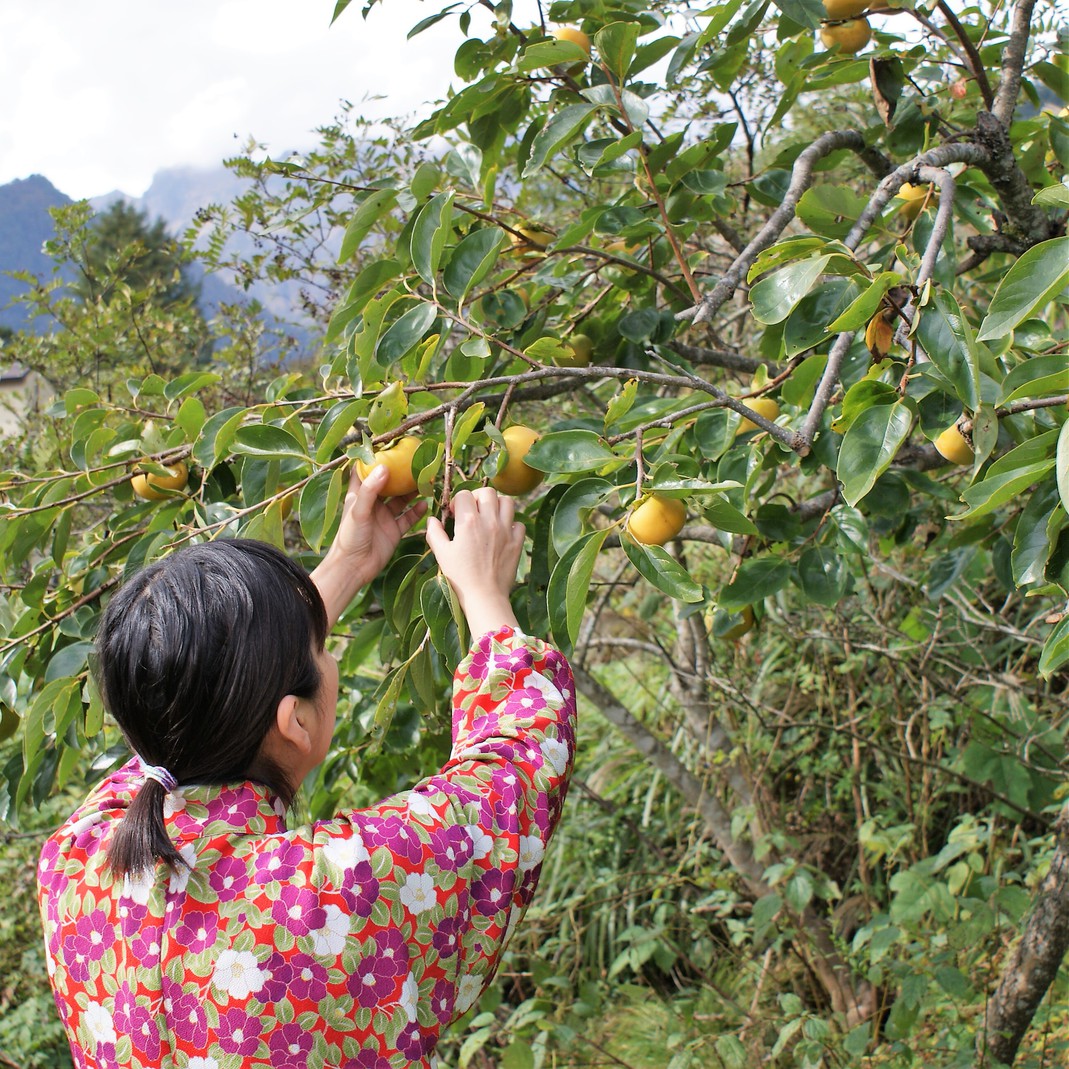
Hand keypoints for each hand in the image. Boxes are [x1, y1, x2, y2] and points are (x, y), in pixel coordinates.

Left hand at [311, 465, 426, 627]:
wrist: (354, 568)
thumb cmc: (349, 538)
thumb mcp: (358, 511)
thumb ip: (370, 490)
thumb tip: (385, 467)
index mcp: (359, 495)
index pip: (366, 470)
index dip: (375, 457)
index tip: (389, 444)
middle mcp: (372, 504)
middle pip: (388, 483)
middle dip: (401, 473)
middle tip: (415, 461)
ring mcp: (384, 517)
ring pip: (401, 499)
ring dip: (412, 491)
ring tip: (425, 480)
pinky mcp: (394, 531)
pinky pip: (408, 518)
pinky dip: (417, 511)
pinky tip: (425, 504)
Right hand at [425, 487, 524, 637]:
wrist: (484, 596)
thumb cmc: (460, 577)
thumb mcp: (441, 554)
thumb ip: (435, 533)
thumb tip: (433, 519)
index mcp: (468, 522)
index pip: (463, 495)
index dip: (456, 501)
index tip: (454, 513)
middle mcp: (489, 522)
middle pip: (488, 491)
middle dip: (477, 496)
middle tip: (472, 510)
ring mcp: (505, 531)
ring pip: (507, 502)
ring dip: (497, 505)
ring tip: (489, 517)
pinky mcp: (517, 542)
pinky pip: (518, 523)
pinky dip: (511, 524)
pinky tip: (502, 533)